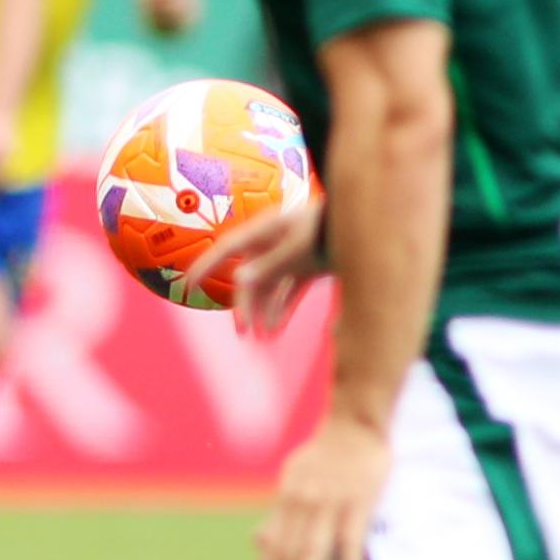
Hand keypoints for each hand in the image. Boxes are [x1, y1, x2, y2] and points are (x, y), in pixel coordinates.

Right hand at [183, 198, 325, 335]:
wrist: (373, 223)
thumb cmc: (332, 229)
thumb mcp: (301, 248)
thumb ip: (271, 265)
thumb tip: (239, 281)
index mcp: (266, 231)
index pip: (226, 248)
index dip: (205, 266)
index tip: (186, 286)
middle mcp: (274, 243)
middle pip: (249, 276)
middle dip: (244, 305)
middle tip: (243, 331)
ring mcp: (291, 255)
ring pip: (268, 287)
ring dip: (263, 310)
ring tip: (263, 336)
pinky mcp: (308, 267)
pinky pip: (287, 290)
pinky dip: (281, 308)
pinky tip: (276, 328)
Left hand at [255, 414, 391, 559]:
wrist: (354, 424)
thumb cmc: (324, 453)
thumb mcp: (291, 478)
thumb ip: (279, 512)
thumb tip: (257, 539)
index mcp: (287, 498)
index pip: (273, 544)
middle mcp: (304, 503)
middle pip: (289, 552)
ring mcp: (331, 504)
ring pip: (315, 550)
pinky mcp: (359, 502)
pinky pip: (351, 541)